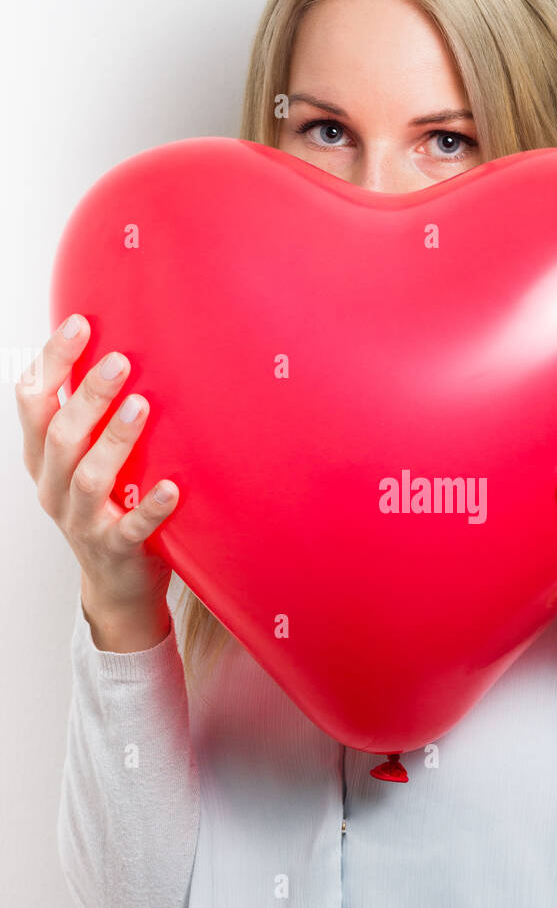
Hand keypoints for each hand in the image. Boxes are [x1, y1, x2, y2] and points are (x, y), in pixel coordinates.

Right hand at [16, 313, 179, 638]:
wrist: (117, 584)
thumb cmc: (107, 507)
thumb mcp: (85, 460)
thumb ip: (90, 417)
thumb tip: (115, 347)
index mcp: (42, 458)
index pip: (33, 401)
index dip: (52, 361)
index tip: (80, 323)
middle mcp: (53, 487)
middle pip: (61, 434)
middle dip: (88, 395)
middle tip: (120, 361)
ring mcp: (82, 520)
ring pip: (90, 476)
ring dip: (115, 440)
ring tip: (142, 406)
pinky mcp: (115, 548)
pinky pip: (131, 527)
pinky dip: (151, 506)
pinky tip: (172, 488)